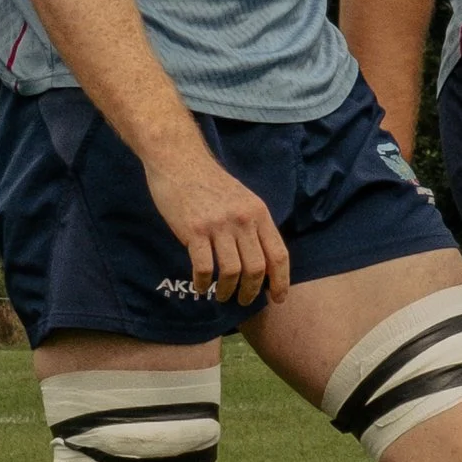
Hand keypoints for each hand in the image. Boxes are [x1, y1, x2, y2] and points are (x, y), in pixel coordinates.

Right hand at [140, 128, 291, 307]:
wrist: (180, 161)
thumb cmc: (210, 183)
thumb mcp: (243, 199)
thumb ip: (254, 225)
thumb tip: (264, 261)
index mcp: (259, 213)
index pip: (278, 254)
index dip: (281, 281)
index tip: (278, 298)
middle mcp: (242, 220)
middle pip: (256, 268)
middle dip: (252, 291)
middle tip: (244, 301)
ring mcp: (218, 225)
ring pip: (232, 271)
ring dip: (227, 290)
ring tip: (222, 296)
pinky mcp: (194, 230)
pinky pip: (204, 267)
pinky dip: (203, 283)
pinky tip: (201, 287)